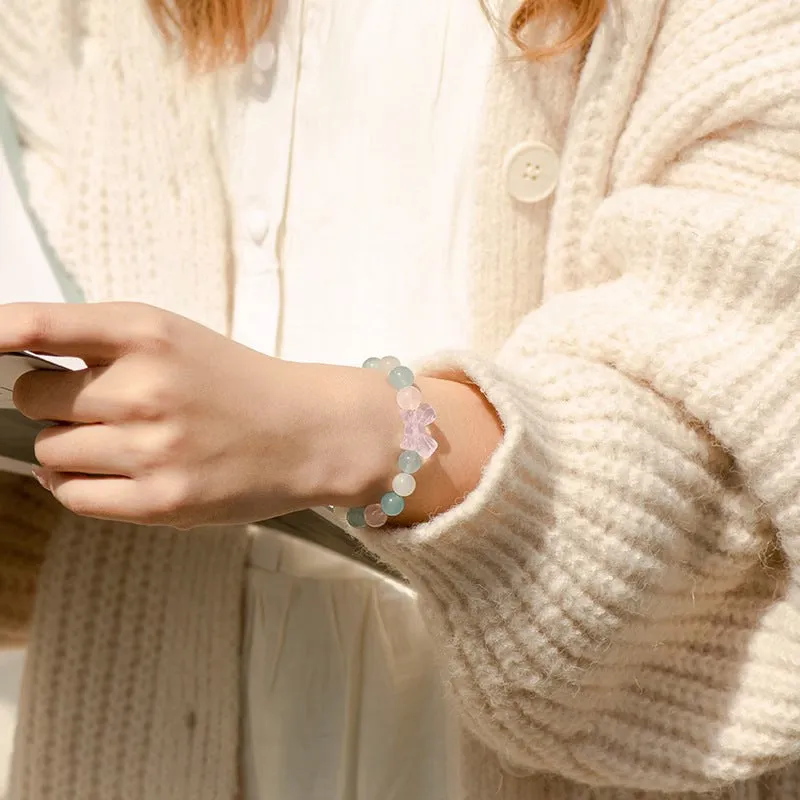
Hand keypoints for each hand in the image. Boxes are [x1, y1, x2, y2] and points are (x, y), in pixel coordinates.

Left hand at [6, 303, 398, 527]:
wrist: (305, 432)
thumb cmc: (237, 383)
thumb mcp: (175, 337)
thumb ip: (102, 343)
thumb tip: (17, 367)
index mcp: (148, 334)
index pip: (39, 326)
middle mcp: (145, 388)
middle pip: (31, 397)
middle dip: (52, 400)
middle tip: (98, 404)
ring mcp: (152, 449)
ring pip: (49, 450)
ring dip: (71, 445)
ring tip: (124, 440)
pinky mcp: (160, 501)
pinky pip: (72, 494)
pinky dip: (77, 482)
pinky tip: (115, 471)